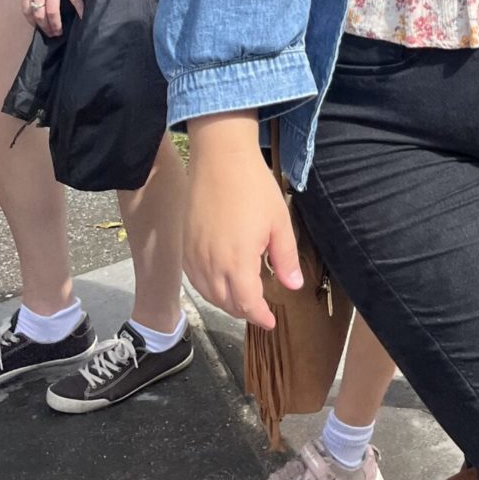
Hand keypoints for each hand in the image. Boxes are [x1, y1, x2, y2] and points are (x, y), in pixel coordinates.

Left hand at [22, 0, 81, 35]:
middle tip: (52, 33)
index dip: (32, 22)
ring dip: (57, 24)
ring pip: (52, 12)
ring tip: (62, 31)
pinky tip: (83, 16)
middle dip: (45, 27)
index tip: (39, 27)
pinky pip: (74, 0)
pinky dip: (79, 10)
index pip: (26, 10)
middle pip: (39, 15)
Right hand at [185, 121, 302, 328]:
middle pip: (226, 303)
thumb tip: (292, 286)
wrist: (220, 158)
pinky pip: (195, 278)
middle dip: (244, 311)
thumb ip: (285, 258)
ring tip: (243, 299)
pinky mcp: (185, 245)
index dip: (260, 316)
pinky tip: (220, 282)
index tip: (271, 321)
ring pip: (208, 294)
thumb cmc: (254, 187)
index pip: (247, 304)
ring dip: (226, 302)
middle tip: (260, 308)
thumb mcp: (279, 223)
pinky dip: (208, 288)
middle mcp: (211, 265)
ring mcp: (195, 255)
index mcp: (237, 263)